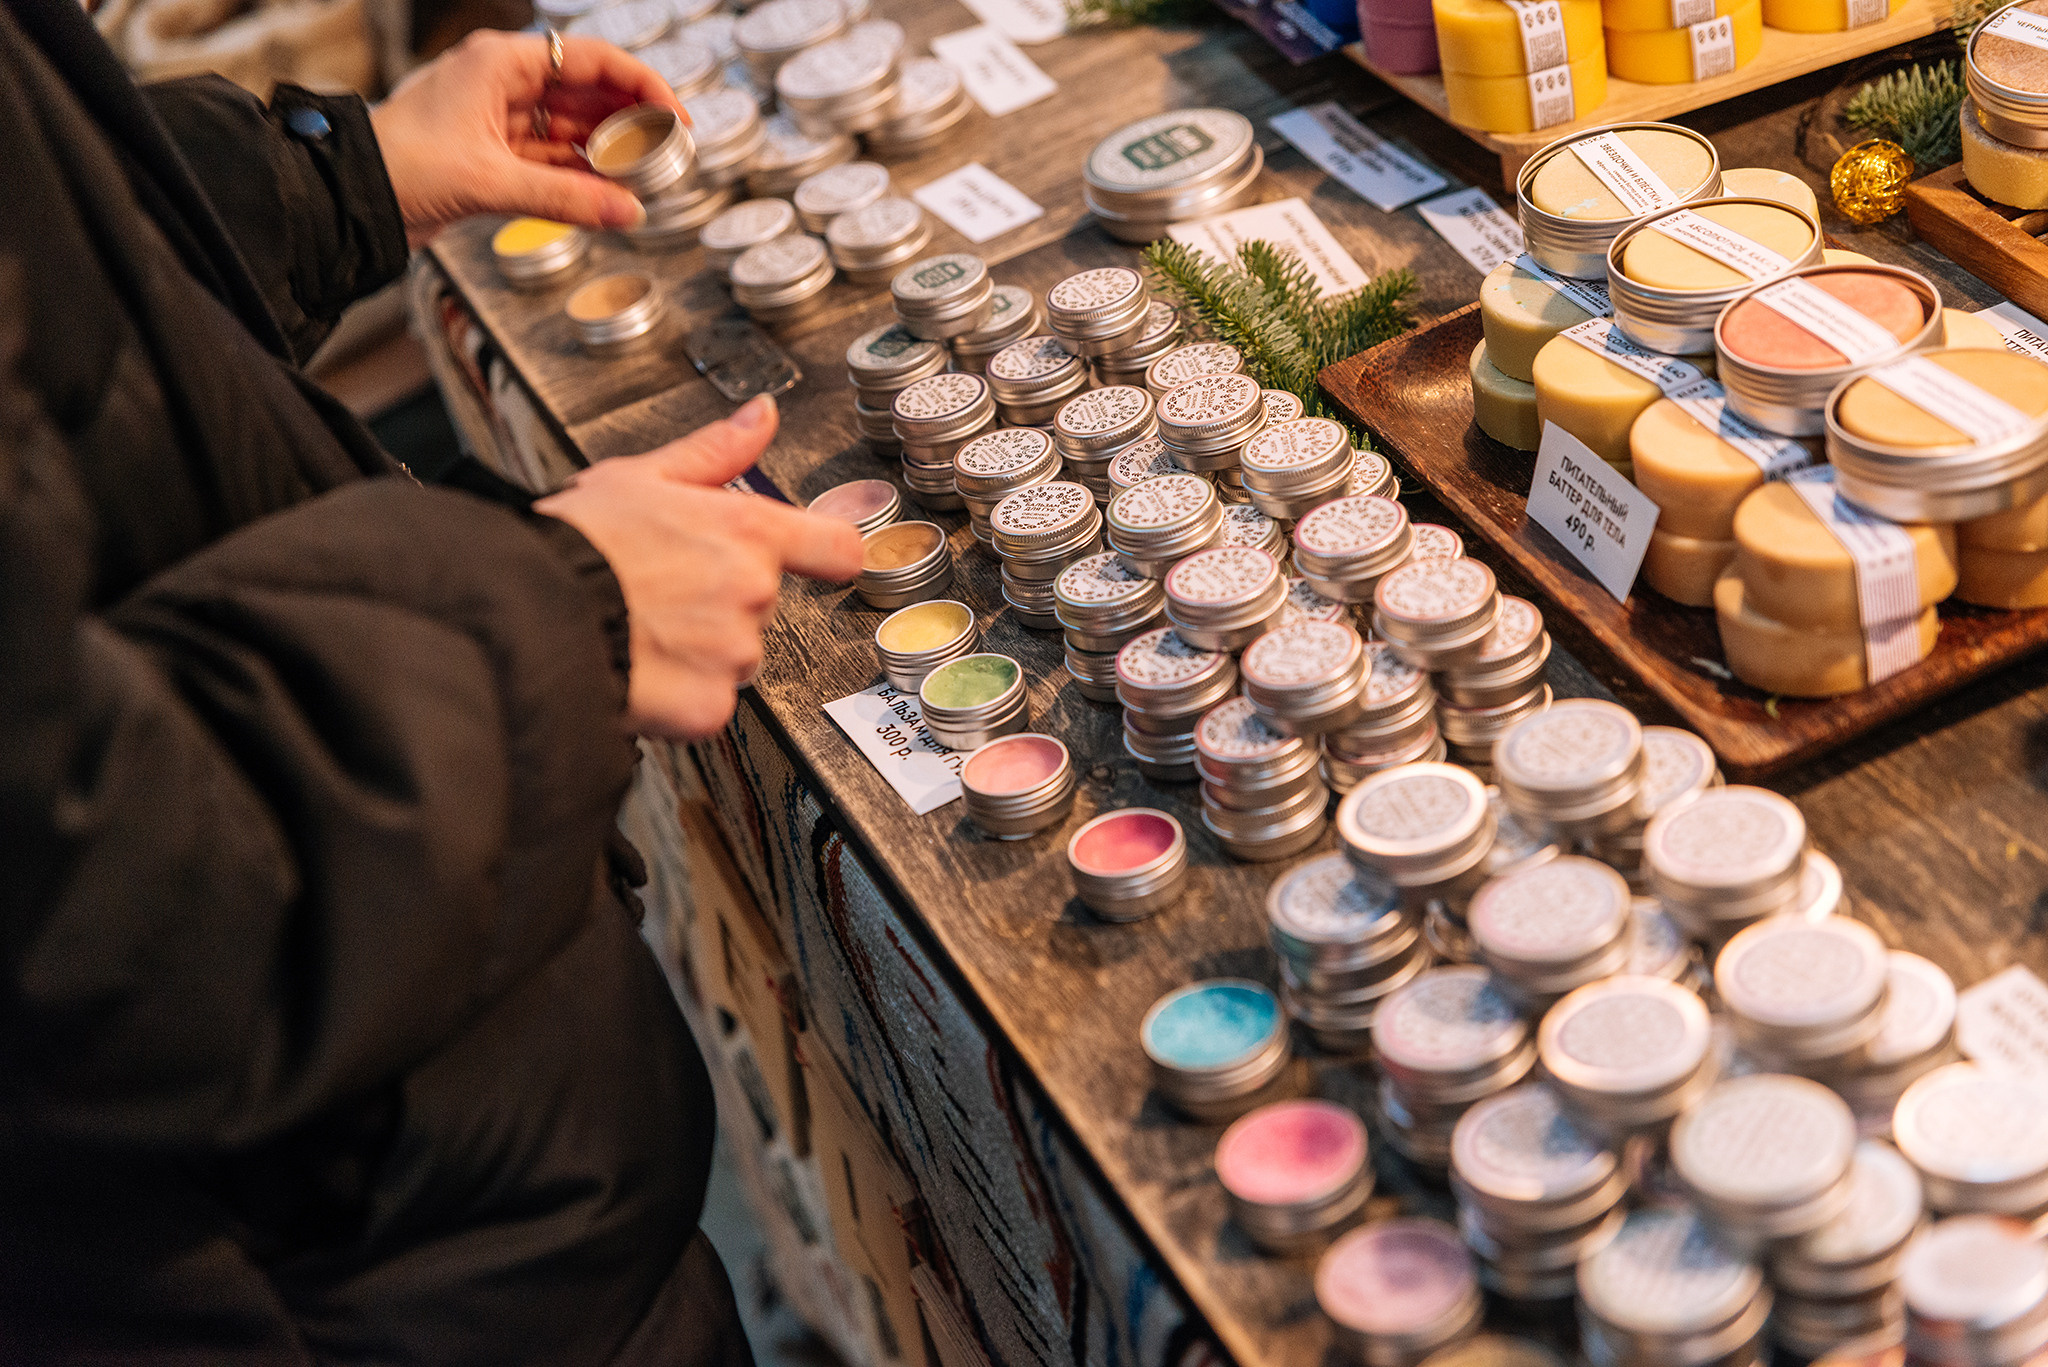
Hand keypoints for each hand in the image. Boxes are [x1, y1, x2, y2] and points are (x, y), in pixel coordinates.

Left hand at [370, 29, 686, 247]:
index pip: (591, 59)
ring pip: (571, 129)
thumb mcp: (490, 181)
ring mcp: (499, 120)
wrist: (350, 200)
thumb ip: (566, 199)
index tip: (675, 116)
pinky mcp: (493, 157)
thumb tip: (627, 212)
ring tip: (645, 176)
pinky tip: (608, 195)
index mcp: (501, 64)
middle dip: (629, 121)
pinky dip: (580, 178)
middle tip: (668, 151)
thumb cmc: (399, 166)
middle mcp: (503, 84)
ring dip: (607, 153)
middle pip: (586, 93)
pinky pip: (552, 161)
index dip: (641, 85)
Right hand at [535, 396, 863, 738]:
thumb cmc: (575, 542)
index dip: (825, 552)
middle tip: (658, 591)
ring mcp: (733, 654)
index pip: (835, 547)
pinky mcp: (708, 707)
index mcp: (746, 531)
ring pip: (732, 657)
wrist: (526, 612)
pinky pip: (707, 704)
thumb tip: (761, 416)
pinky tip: (639, 669)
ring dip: (698, 651)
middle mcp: (751, 592)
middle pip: (760, 603)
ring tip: (641, 630)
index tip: (817, 557)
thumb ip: (715, 451)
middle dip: (719, 600)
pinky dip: (677, 696)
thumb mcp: (640, 476)